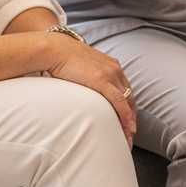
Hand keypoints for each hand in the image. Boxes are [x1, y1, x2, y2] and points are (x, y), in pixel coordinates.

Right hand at [42, 32, 136, 146]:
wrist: (55, 49)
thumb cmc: (62, 59)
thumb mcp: (82, 68)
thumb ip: (88, 78)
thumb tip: (84, 91)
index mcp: (111, 66)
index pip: (125, 90)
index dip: (128, 107)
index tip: (127, 122)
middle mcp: (115, 69)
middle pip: (129, 97)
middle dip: (131, 117)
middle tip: (130, 135)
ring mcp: (110, 74)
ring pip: (127, 101)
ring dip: (129, 121)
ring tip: (129, 137)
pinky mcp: (102, 80)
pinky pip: (118, 101)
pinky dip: (125, 115)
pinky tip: (128, 127)